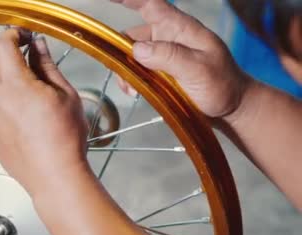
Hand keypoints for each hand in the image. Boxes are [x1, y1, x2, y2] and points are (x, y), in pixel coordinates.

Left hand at [0, 29, 89, 198]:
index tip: (24, 36)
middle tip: (20, 49)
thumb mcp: (65, 95)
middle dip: (1, 47)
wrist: (53, 176)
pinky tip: (5, 91)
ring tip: (13, 69)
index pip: (3, 46)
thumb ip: (47, 66)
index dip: (13, 35)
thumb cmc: (63, 142)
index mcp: (16, 86)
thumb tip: (38, 47)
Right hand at [113, 0, 251, 121]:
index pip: (150, 4)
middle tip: (122, 72)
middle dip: (121, 52)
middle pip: (132, 34)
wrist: (231, 107)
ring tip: (132, 88)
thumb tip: (137, 49)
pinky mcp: (159, 71)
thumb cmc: (222, 85)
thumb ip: (169, 56)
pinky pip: (135, 70)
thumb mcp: (199, 70)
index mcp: (180, 28)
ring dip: (125, 70)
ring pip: (131, 55)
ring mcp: (163, 55)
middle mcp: (168, 37)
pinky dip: (129, 80)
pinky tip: (135, 91)